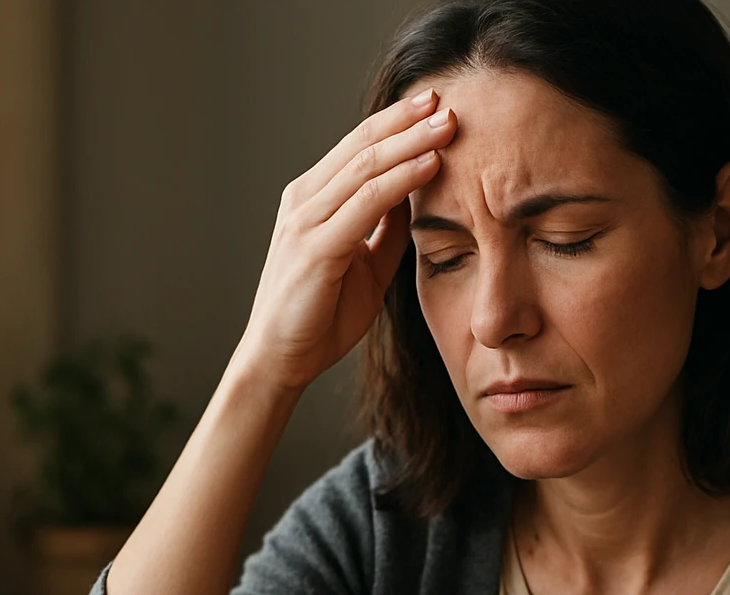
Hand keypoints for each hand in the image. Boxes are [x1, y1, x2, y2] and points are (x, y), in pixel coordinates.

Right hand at [234, 88, 457, 392]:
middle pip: (362, 145)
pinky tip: (431, 165)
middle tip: (447, 99)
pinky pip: (367, 203)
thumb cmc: (319, 316)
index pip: (359, 148)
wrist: (280, 361)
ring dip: (411, 141)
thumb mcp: (364, 265)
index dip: (397, 124)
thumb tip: (418, 196)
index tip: (435, 106)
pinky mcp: (316, 246)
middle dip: (407, 120)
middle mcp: (305, 201)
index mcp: (312, 201)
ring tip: (449, 124)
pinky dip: (402, 180)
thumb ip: (385, 229)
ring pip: (366, 165)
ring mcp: (306, 221)